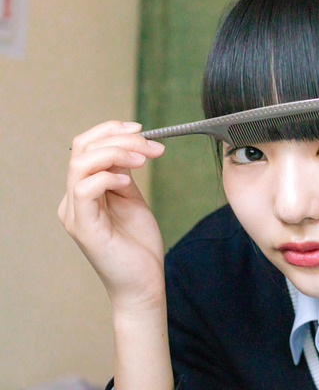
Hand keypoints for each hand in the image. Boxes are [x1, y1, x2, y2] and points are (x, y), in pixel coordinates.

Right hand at [58, 120, 166, 312]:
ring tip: (143, 159)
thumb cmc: (138, 245)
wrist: (143, 283)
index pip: (86, 146)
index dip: (111, 131)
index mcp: (83, 190)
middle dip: (119, 138)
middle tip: (151, 145)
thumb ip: (124, 174)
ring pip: (81, 163)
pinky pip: (84, 189)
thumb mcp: (132, 199)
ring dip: (116, 153)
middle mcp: (73, 199)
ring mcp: (75, 213)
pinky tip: (128, 182)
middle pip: (82, 148)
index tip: (142, 129)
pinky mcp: (83, 227)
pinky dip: (107, 177)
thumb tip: (127, 147)